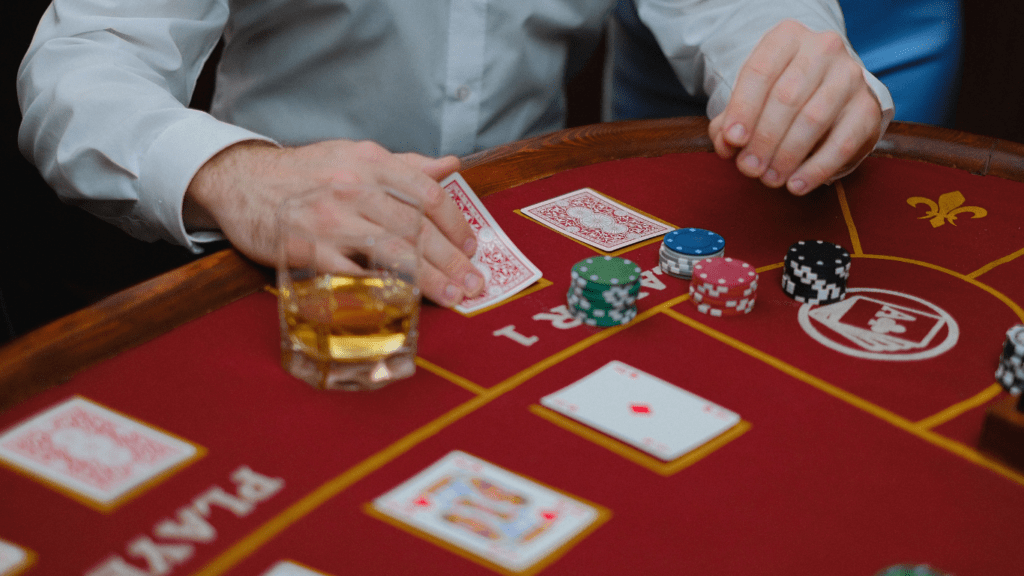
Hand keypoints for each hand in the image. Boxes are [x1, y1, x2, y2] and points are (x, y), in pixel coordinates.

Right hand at [184, 139, 484, 306]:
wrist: (241, 180)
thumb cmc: (305, 174)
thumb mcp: (355, 157)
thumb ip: (405, 166)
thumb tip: (451, 166)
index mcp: (370, 162)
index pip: (427, 194)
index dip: (455, 224)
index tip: (471, 248)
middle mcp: (353, 187)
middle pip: (416, 228)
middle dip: (451, 260)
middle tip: (473, 284)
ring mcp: (328, 219)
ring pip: (392, 252)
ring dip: (428, 280)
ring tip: (451, 297)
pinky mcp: (305, 248)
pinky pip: (351, 274)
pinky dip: (380, 290)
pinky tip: (403, 304)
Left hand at [708, 19, 881, 194]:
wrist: (829, 91)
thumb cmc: (780, 95)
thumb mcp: (752, 100)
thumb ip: (731, 122)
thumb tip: (727, 145)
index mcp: (787, 38)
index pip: (760, 72)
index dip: (743, 109)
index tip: (732, 141)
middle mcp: (823, 49)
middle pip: (787, 97)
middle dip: (763, 138)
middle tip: (749, 169)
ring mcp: (850, 76)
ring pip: (814, 119)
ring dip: (787, 156)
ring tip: (769, 179)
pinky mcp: (868, 107)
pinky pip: (843, 143)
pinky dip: (816, 168)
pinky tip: (797, 185)